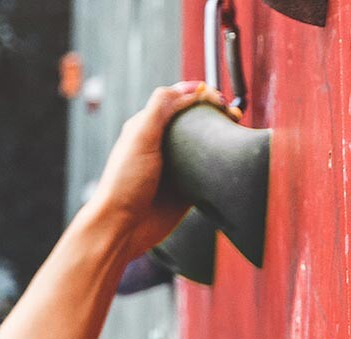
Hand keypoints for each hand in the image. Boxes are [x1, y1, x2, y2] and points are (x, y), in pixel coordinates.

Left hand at [88, 81, 235, 259]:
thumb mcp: (139, 137)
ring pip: (205, 145)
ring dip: (221, 136)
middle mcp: (162, 145)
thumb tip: (189, 89)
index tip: (217, 99)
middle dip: (216, 113)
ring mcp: (175, 168)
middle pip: (195, 121)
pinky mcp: (186, 190)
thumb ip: (160, 108)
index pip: (179, 100)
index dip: (200, 94)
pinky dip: (220, 164)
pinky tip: (231, 158)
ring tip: (236, 129)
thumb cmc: (124, 184)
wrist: (121, 230)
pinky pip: (208, 172)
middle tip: (232, 114)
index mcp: (148, 128)